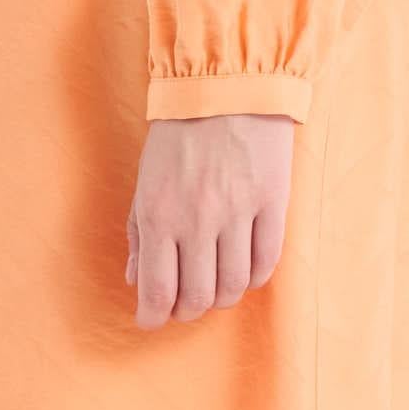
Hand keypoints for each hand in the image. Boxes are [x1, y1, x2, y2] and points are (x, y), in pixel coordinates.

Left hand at [125, 114, 293, 329]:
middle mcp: (197, 219)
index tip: (152, 321)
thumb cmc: (178, 134)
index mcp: (158, 214)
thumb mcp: (145, 181)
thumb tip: (137, 281)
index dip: (154, 316)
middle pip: (198, 295)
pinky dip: (256, 278)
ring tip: (216, 291)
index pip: (158, 289)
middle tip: (186, 306)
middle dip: (188, 311)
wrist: (226, 88)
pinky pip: (266, 261)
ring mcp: (237, 213)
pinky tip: (246, 273)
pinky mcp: (271, 203)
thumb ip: (139, 234)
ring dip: (223, 298)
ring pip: (234, 285)